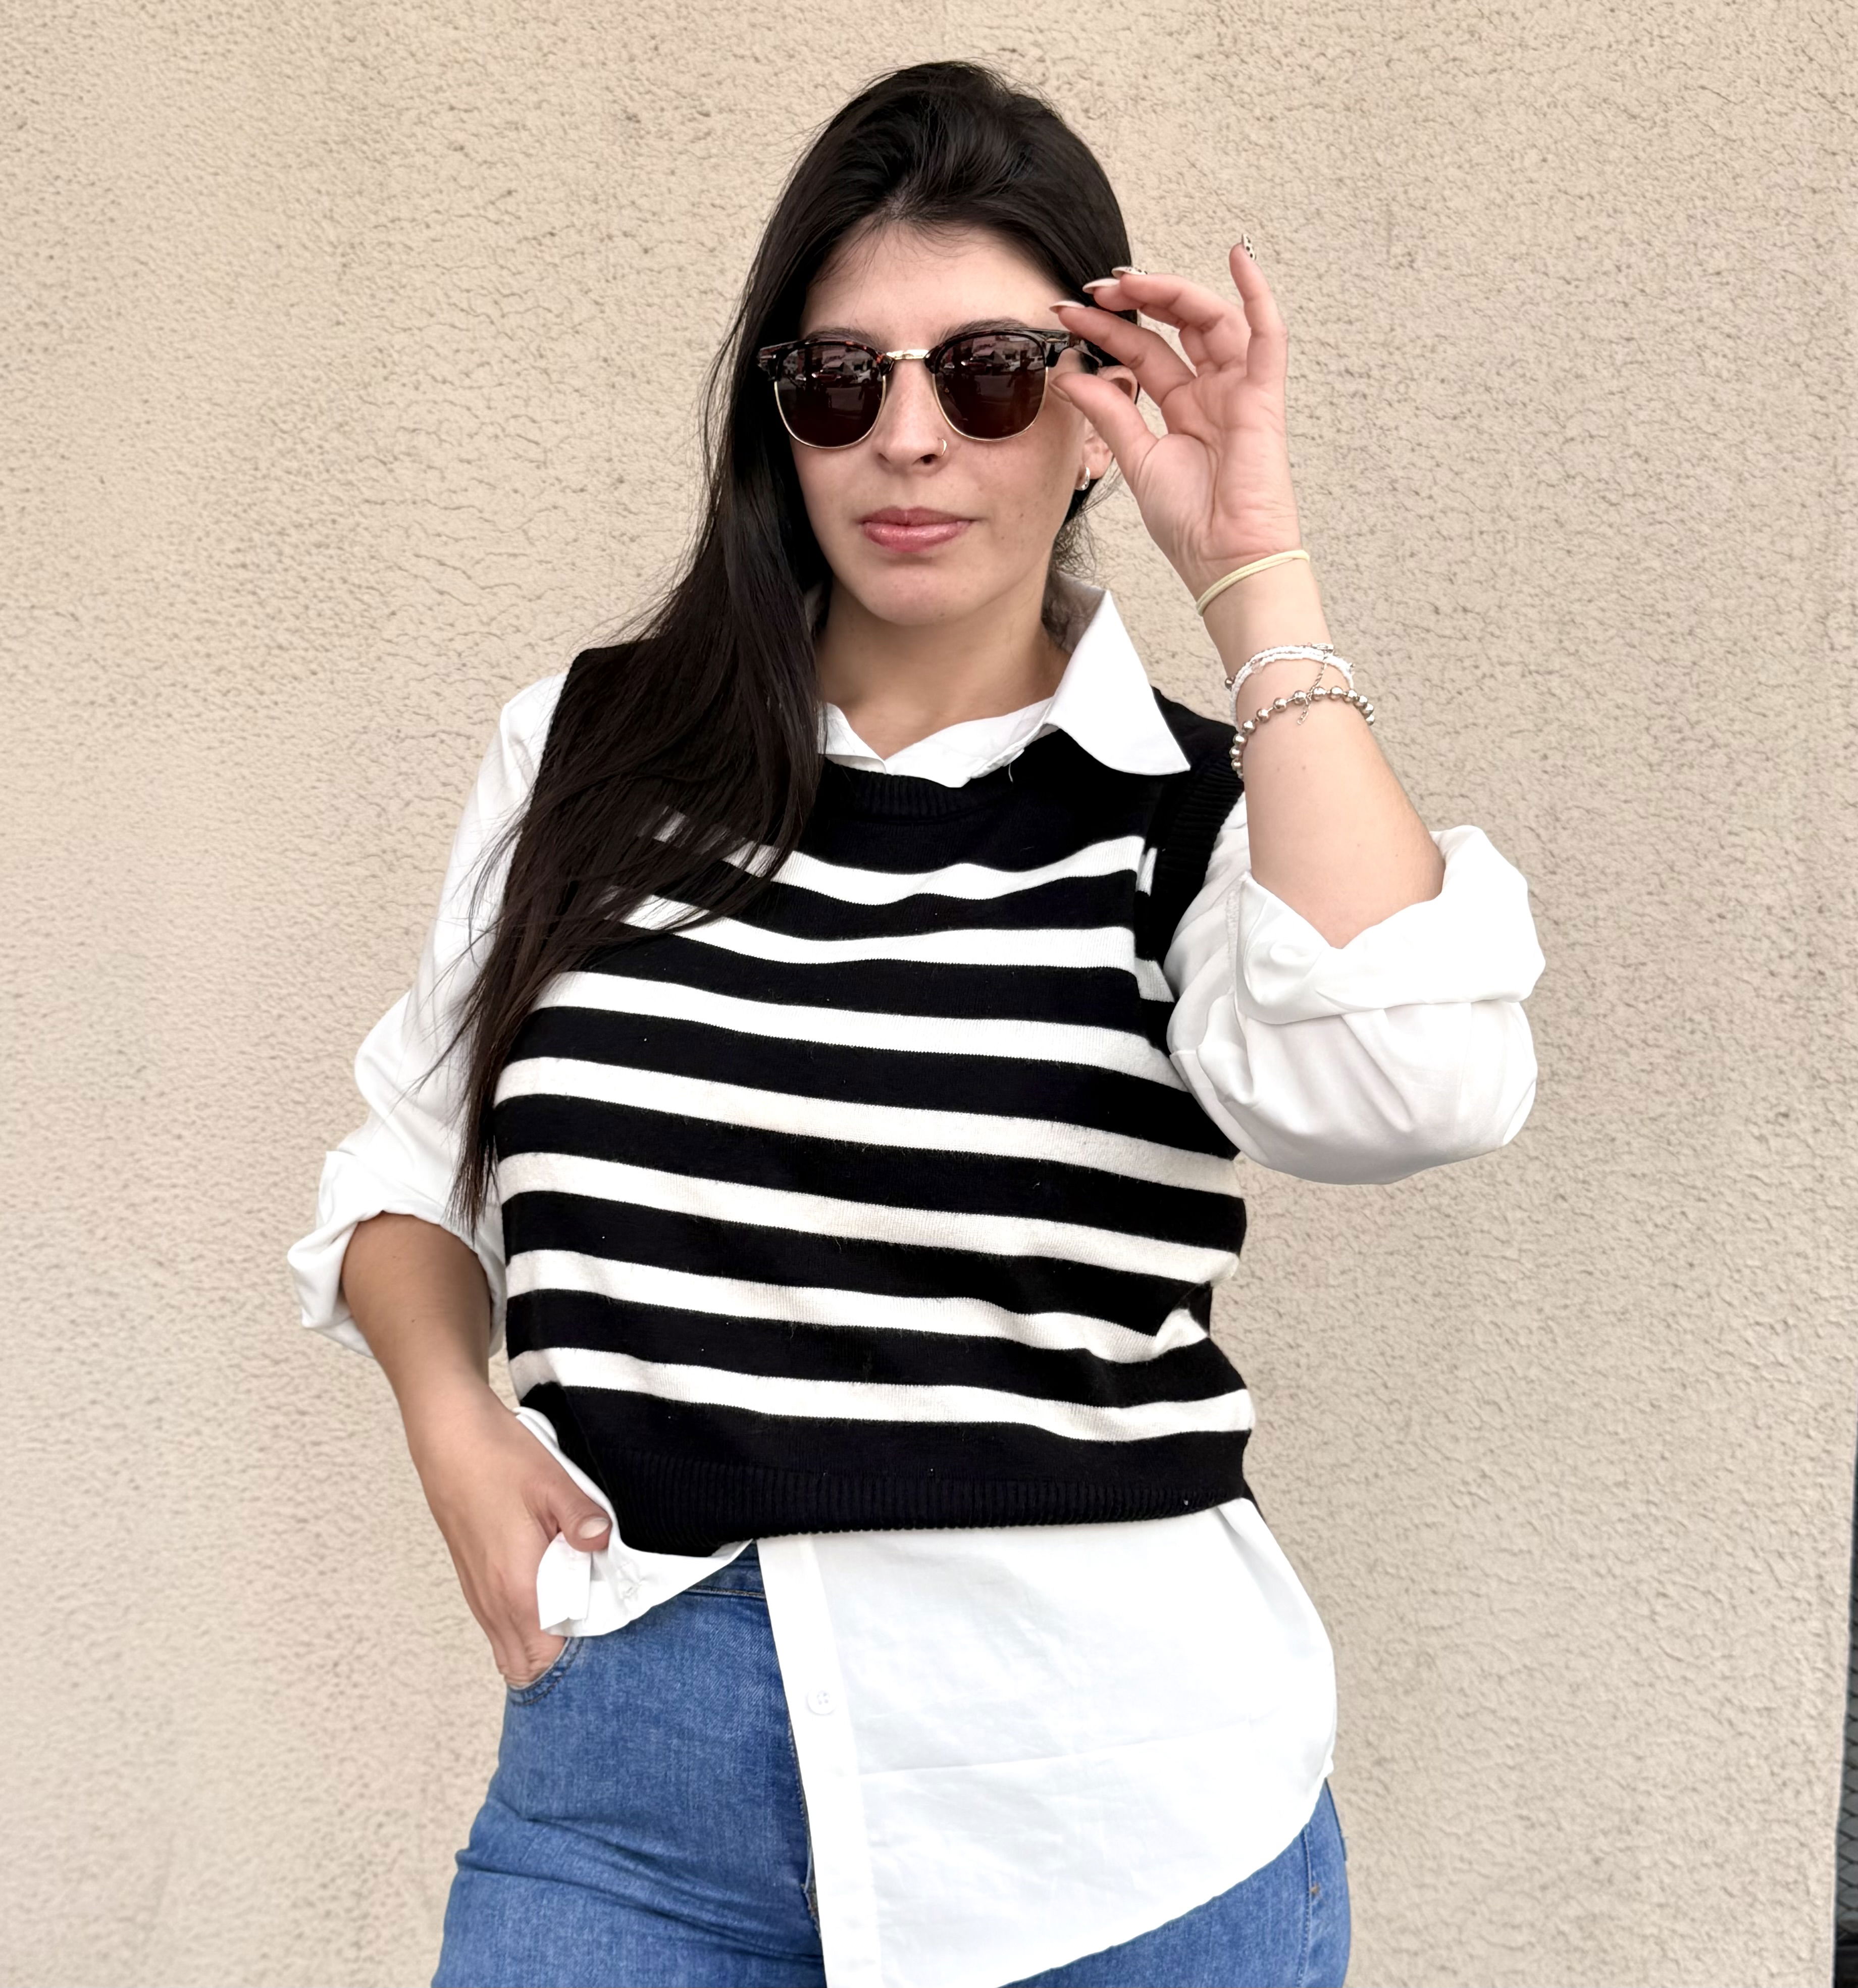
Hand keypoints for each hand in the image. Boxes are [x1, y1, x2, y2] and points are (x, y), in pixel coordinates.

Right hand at [402, 1381, 611, 1687]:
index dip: (578, 1660)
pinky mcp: (472, 1577)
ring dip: (540, 1644)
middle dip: (559, 1663)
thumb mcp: (553, 1483)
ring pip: (508, 1647)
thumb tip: (606, 1544)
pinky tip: (547, 1597)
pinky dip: (523, 1626)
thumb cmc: (497, 1458)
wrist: (448, 1436)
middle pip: (526, 1664)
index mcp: (519, 1588)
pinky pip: (498, 1624)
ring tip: (576, 1617)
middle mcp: (494, 1601)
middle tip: (595, 1634)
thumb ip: (583, 1521)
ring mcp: (479, 1592)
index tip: (605, 1642)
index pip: (548, 1659)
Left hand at [1049, 245, 1303, 600]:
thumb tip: (1068, 373)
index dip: (1105, 329)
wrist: (1224, 561)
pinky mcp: (1263, 397)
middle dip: (1136, 301)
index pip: (1142, 351)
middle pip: (1175, 326)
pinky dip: (1258, 294)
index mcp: (1181, 408)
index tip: (1065, 312)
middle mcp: (1211, 392)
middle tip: (1093, 289)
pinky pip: (1268, 335)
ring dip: (1172, 292)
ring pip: (1211, 320)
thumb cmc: (1189, 523)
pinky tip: (1238, 255)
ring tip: (1129, 280)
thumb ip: (1108, 412)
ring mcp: (1239, 391)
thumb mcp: (1135, 459)